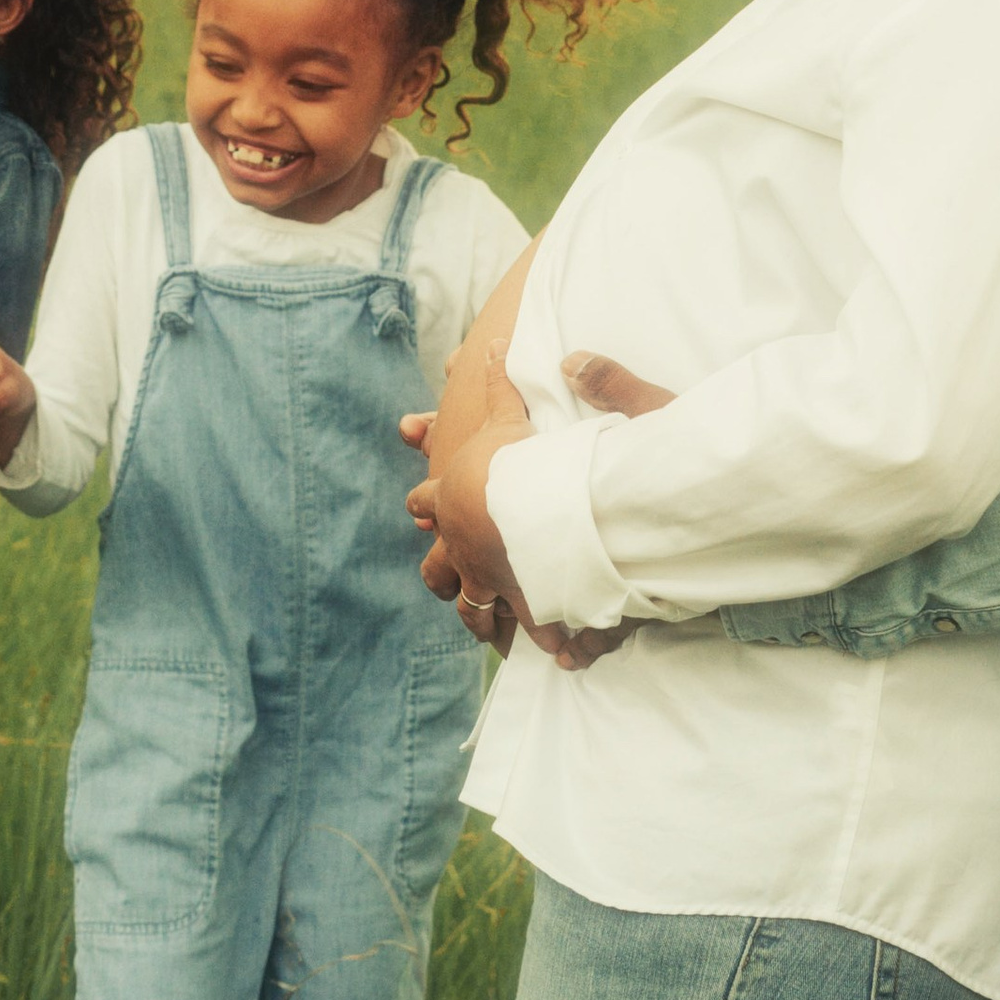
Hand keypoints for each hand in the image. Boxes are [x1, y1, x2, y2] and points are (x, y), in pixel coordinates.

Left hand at [403, 343, 673, 666]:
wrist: (579, 513)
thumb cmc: (551, 462)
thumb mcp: (527, 413)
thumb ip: (524, 382)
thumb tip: (514, 347)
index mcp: (460, 498)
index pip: (427, 498)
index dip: (425, 501)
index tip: (419, 507)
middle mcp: (469, 546)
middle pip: (437, 569)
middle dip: (441, 571)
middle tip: (444, 573)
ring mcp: (497, 582)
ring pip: (472, 610)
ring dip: (480, 617)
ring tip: (488, 624)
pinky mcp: (533, 608)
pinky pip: (532, 632)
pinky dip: (546, 641)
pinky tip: (557, 652)